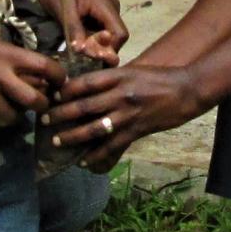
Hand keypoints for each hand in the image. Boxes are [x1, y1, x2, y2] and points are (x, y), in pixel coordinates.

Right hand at [0, 20, 62, 127]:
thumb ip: (9, 56)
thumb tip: (30, 72)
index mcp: (5, 54)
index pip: (45, 67)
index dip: (59, 77)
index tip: (59, 81)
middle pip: (34, 101)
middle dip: (42, 104)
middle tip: (40, 102)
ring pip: (12, 117)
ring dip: (15, 114)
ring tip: (12, 107)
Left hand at [47, 65, 208, 169]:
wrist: (187, 89)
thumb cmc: (159, 79)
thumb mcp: (133, 71)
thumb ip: (111, 79)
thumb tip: (87, 86)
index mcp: (118, 76)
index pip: (85, 82)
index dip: (65, 90)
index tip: (51, 95)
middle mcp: (120, 94)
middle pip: (83, 105)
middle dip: (60, 114)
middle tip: (43, 119)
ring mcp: (128, 113)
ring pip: (94, 128)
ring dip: (72, 136)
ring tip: (56, 140)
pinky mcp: (137, 130)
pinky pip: (112, 145)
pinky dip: (96, 155)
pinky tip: (84, 160)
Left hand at [48, 0, 127, 63]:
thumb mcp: (63, 10)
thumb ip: (75, 31)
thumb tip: (83, 52)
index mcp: (106, 6)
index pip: (120, 35)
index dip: (109, 49)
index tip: (90, 55)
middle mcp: (112, 7)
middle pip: (115, 36)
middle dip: (100, 48)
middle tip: (81, 53)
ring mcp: (106, 6)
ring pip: (107, 32)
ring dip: (94, 42)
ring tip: (77, 45)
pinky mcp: (98, 6)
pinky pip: (100, 26)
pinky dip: (91, 34)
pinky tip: (77, 36)